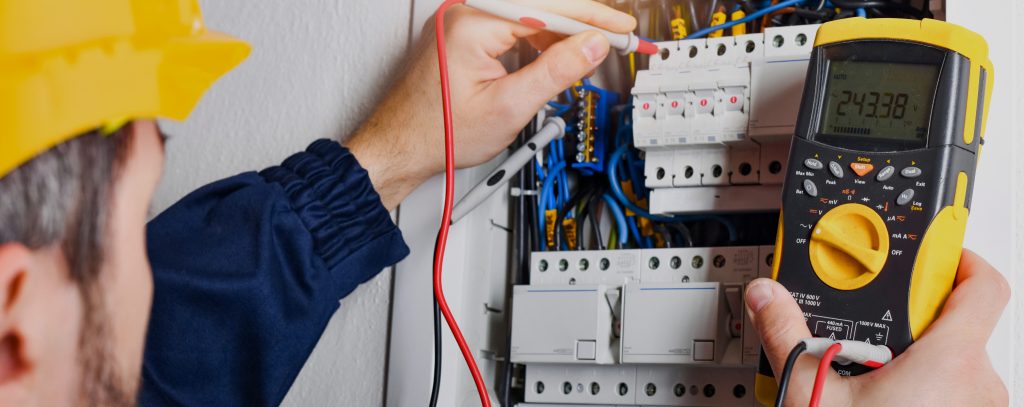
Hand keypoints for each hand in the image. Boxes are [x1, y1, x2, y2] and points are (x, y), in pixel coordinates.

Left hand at [346, 0, 635, 209]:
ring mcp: (464, 19)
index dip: (593, 18)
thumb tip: (592, 46)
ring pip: (530, 13)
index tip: (621, 30)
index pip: (548, 6)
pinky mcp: (465, 32)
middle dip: (583, 21)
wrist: (400, 146)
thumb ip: (556, 72)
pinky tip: (557, 56)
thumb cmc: (437, 132)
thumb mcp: (509, 107)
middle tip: (617, 36)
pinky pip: (513, 24)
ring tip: (591, 53)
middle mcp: (466, 12)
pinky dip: (540, 39)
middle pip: (541, 4)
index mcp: (474, 23)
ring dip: (562, 31)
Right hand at [746, 249, 1009, 405]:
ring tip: (867, 377)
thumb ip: (788, 333)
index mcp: (950, 363)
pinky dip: (925, 392)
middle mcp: (980, 387)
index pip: (983, 284)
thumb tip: (769, 296)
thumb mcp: (811, 393)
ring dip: (917, 362)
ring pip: (956, 367)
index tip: (931, 249)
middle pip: (958, 325)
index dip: (959, 255)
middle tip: (870, 333)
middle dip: (910, 321)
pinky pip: (956, 398)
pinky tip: (883, 405)